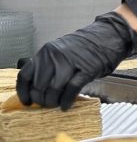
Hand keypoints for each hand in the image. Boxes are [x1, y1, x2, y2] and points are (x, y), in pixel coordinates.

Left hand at [16, 12, 136, 109]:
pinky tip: (66, 105)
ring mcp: (70, 62)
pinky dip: (66, 100)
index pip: (26, 75)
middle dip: (41, 100)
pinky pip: (71, 89)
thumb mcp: (60, 51)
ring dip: (53, 102)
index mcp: (46, 52)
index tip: (27, 101)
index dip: (24, 92)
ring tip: (57, 105)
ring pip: (53, 89)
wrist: (109, 36)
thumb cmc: (85, 46)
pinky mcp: (86, 70)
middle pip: (39, 86)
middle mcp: (54, 56)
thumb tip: (38, 88)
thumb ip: (48, 65)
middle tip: (46, 104)